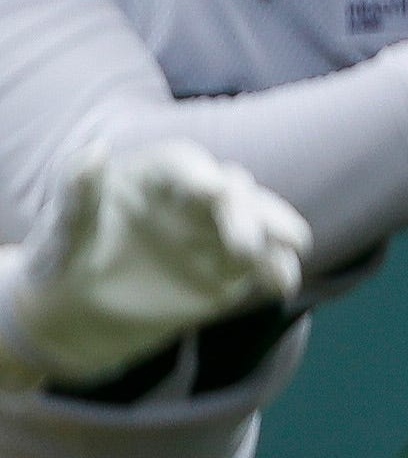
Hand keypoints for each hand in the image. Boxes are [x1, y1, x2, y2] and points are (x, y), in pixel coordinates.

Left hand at [0, 138, 308, 385]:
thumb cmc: (68, 256)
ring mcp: (216, 235)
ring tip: (292, 245)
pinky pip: (263, 266)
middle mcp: (193, 200)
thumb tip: (93, 149)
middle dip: (247, 210)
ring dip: (277, 231)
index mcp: (154, 177)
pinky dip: (278, 270)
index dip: (197, 174)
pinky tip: (282, 283)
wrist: (82, 308)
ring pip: (259, 223)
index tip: (211, 191)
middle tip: (247, 242)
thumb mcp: (65, 224)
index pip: (182, 165)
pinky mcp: (231, 272)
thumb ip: (78, 188)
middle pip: (232, 192)